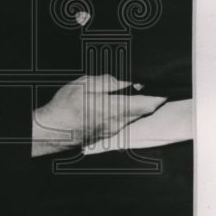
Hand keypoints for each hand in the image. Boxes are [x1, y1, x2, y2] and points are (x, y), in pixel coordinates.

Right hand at [31, 74, 166, 155]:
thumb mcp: (84, 84)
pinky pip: (122, 122)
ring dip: (134, 106)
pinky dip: (123, 113)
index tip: (162, 89)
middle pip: (143, 111)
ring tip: (124, 93)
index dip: (158, 96)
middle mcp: (118, 122)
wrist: (52, 129)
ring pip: (132, 117)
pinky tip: (112, 105)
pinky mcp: (106, 134)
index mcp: (116, 108)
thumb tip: (124, 80)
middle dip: (147, 99)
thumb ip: (107, 81)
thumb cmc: (65, 107)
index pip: (148, 104)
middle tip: (142, 87)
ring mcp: (113, 130)